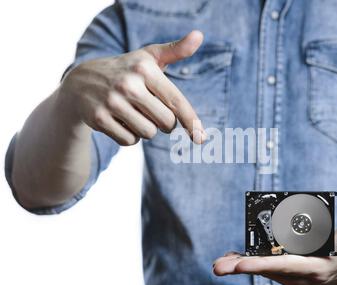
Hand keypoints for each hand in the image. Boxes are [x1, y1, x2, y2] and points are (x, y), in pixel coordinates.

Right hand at [58, 30, 206, 145]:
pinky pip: (129, 141)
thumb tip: (200, 35)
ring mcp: (112, 102)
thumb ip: (175, 50)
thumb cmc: (126, 71)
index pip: (176, 101)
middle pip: (166, 123)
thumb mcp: (148, 58)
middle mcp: (129, 84)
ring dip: (145, 129)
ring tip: (132, 113)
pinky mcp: (99, 118)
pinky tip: (119, 120)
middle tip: (150, 109)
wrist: (80, 82)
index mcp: (145, 68)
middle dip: (163, 122)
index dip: (191, 122)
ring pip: (148, 133)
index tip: (201, 138)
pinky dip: (129, 136)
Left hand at [213, 212, 336, 284]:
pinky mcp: (288, 274)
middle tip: (218, 266)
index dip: (263, 264)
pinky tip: (233, 258)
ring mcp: (293, 277)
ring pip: (263, 271)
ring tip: (219, 263)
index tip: (241, 263)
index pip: (285, 265)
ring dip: (240, 266)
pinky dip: (249, 263)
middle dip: (241, 268)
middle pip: (268, 271)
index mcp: (316, 268)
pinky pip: (266, 269)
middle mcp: (301, 277)